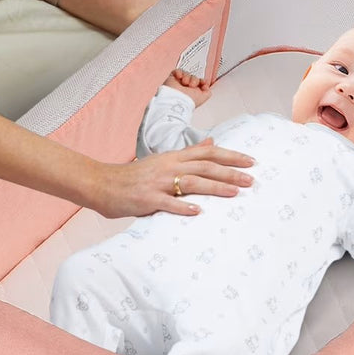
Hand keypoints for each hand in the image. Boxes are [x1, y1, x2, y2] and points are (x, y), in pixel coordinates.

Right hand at [92, 141, 254, 217]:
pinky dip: (183, 207)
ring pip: (192, 183)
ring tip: (234, 193)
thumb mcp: (163, 160)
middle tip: (251, 180)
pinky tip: (198, 212)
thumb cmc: (134, 175)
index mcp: (173, 157)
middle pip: (205, 167)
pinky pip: (168, 203)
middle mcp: (169, 167)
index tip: (251, 161)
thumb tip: (211, 142)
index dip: (230, 156)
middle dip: (230, 172)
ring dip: (215, 187)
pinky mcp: (147, 199)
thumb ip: (188, 153)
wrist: (102, 183)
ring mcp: (158, 183)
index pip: (208, 153)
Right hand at [166, 68, 211, 105]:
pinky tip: (179, 77)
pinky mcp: (172, 80)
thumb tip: (207, 86)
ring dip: (187, 77)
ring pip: (186, 74)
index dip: (202, 81)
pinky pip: (176, 71)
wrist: (176, 99)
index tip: (202, 82)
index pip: (199, 83)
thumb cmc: (188, 100)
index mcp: (193, 93)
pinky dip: (179, 72)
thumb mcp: (203, 98)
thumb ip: (207, 92)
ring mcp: (179, 84)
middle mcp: (186, 89)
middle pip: (194, 77)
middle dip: (194, 80)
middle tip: (191, 85)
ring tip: (184, 82)